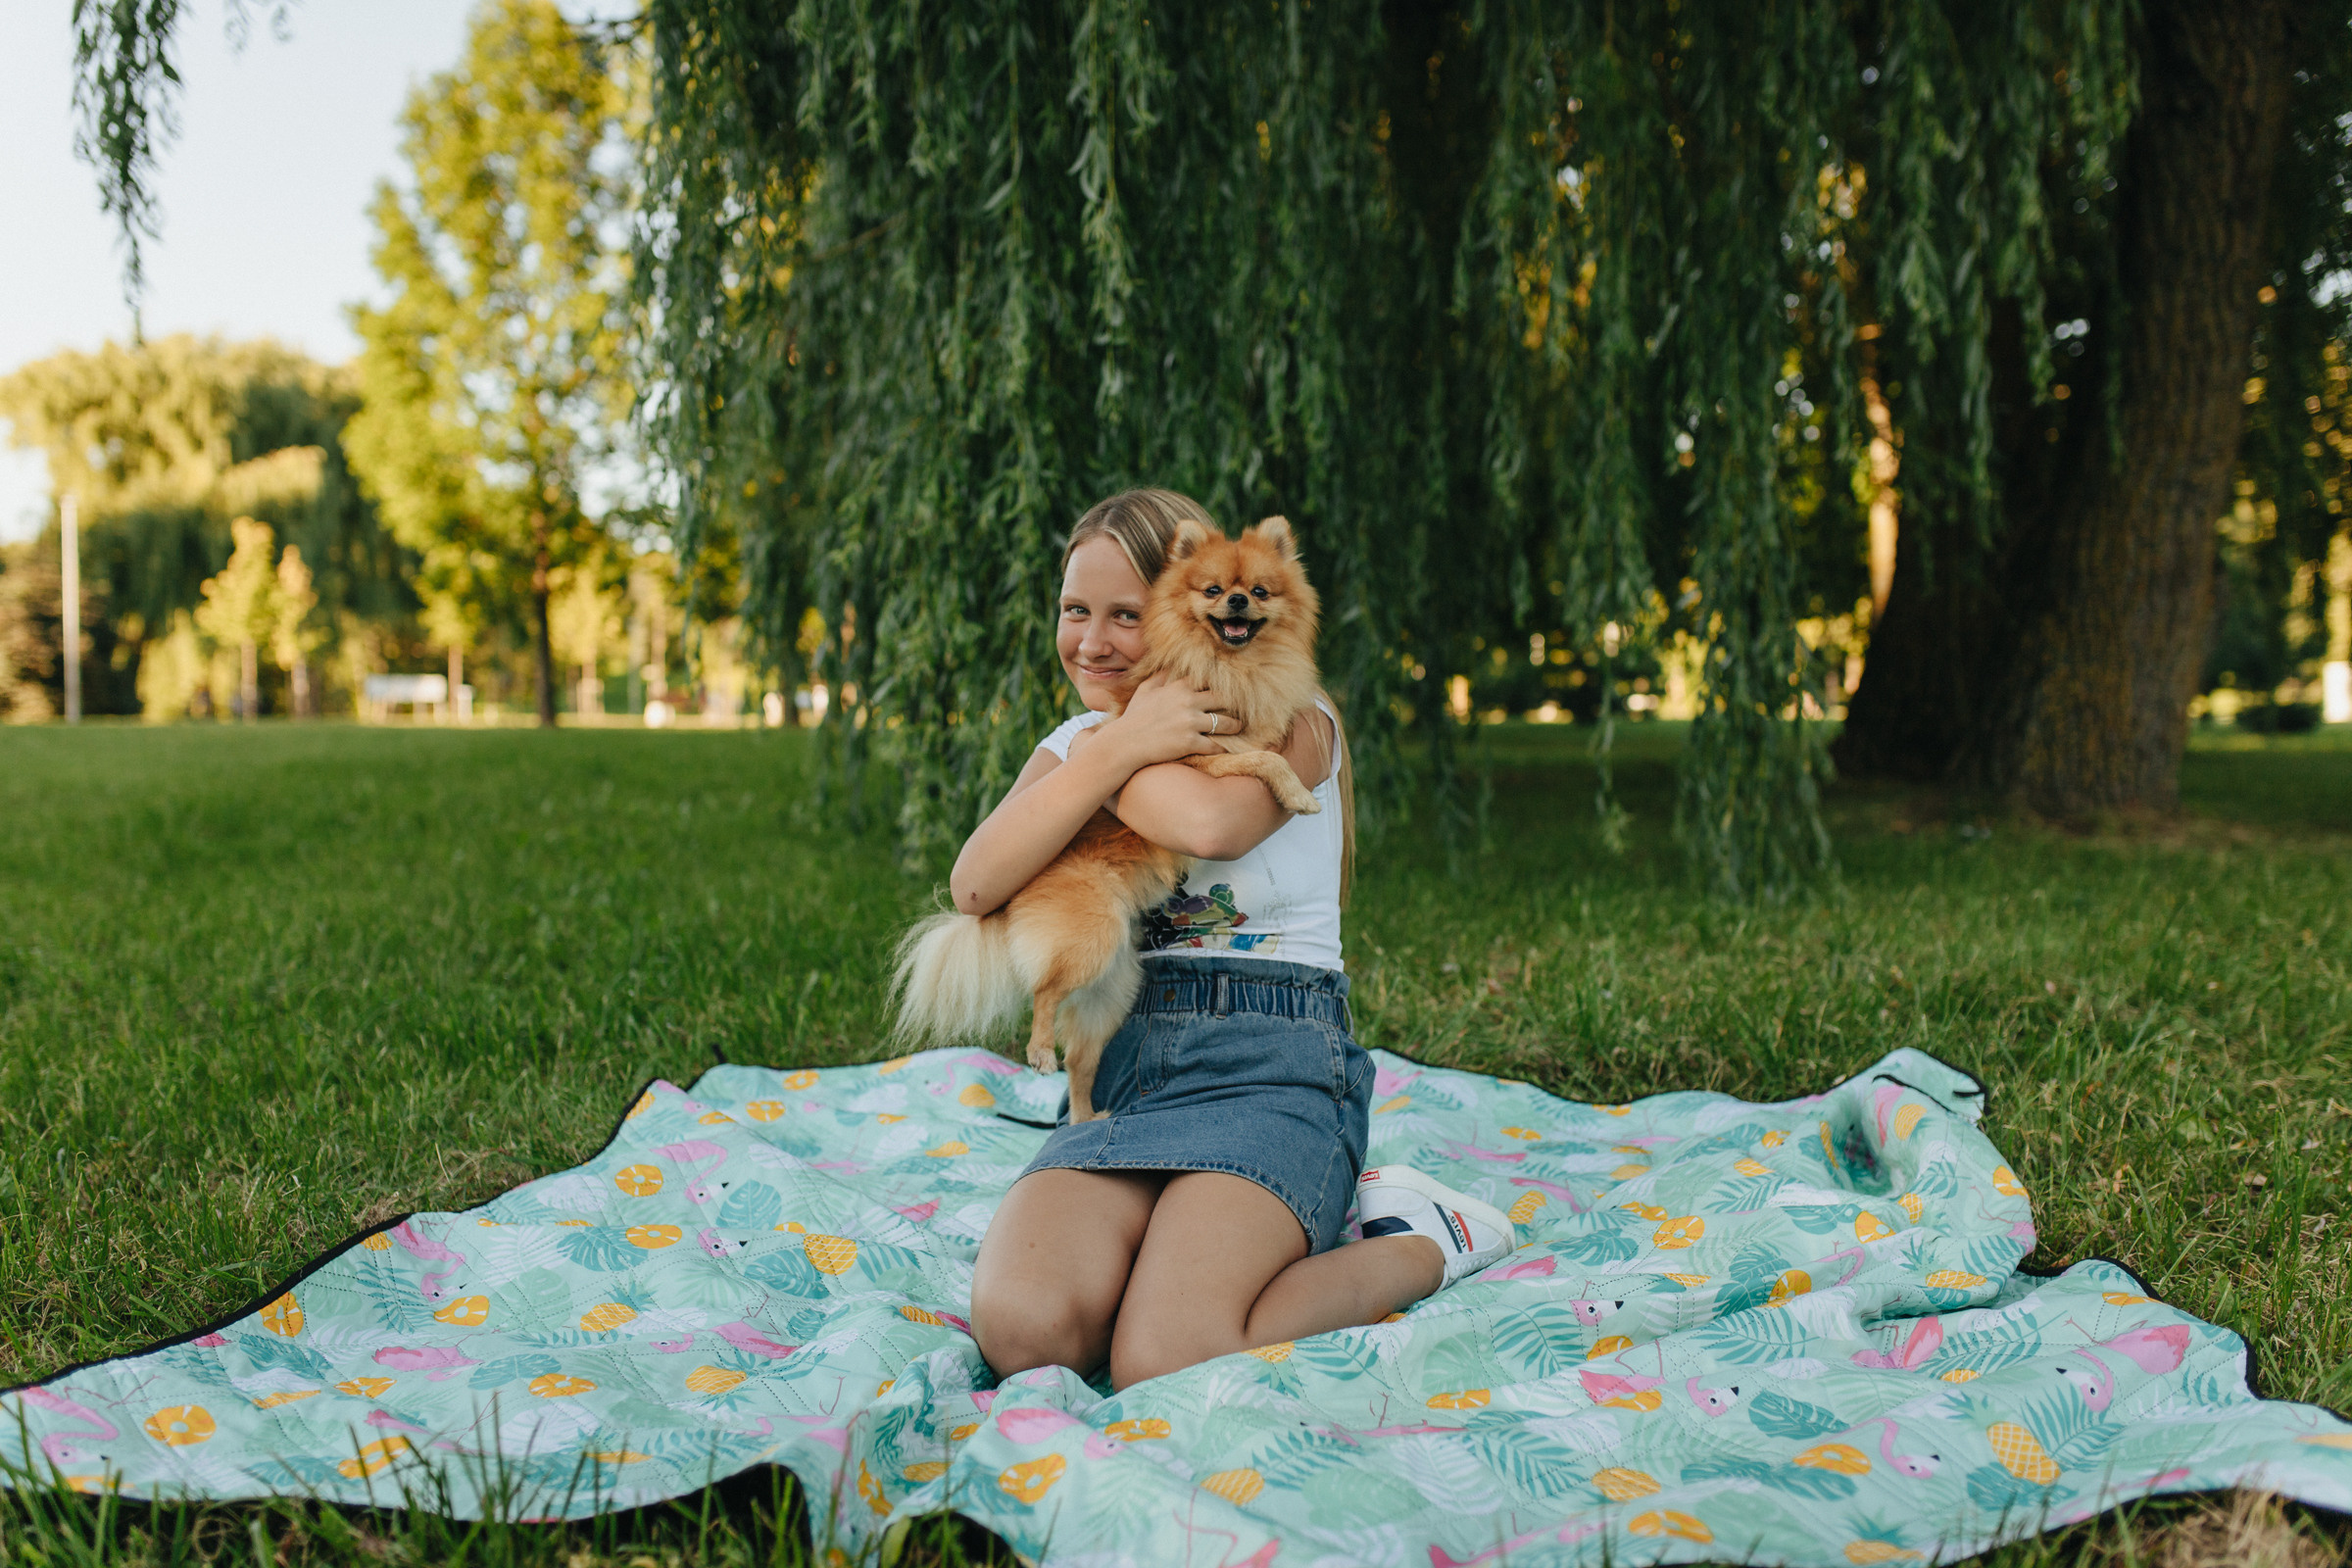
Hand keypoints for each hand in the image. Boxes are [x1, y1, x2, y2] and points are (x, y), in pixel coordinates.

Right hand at [1099, 673, 1227, 768]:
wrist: (1126, 743)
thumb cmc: (1134, 717)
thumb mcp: (1144, 691)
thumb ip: (1159, 677)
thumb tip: (1169, 668)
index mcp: (1178, 687)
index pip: (1208, 681)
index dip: (1220, 686)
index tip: (1229, 690)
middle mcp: (1188, 702)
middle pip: (1222, 699)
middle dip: (1233, 704)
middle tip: (1241, 708)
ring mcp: (1190, 722)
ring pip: (1224, 723)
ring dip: (1234, 726)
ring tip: (1239, 727)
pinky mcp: (1190, 742)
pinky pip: (1214, 744)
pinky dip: (1222, 746)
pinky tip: (1226, 747)